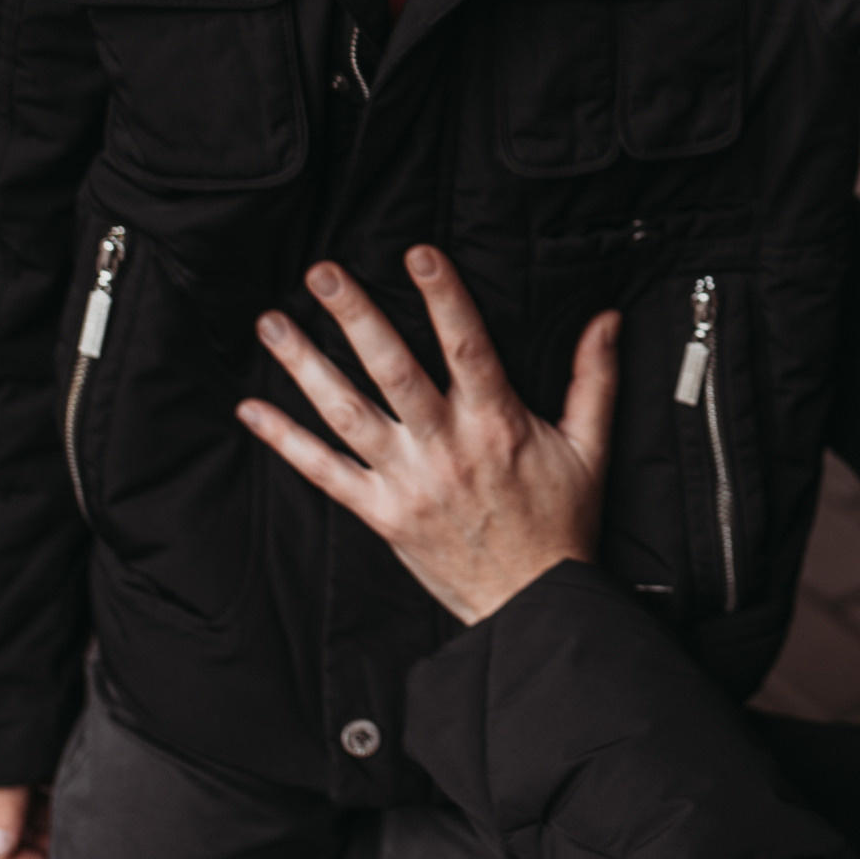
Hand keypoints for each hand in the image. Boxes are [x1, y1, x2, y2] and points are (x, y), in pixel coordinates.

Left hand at [237, 247, 619, 625]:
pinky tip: (253, 410)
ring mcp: (408, 483)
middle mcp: (447, 449)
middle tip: (322, 273)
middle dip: (356, 317)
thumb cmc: (562, 524)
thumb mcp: (592, 448)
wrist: (533, 604)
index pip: (469, 347)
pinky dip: (287, 442)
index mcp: (499, 425)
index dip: (445, 298)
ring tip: (274, 324)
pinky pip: (326, 474)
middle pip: (394, 371)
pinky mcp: (382, 515)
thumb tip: (605, 320)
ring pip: (349, 414)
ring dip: (306, 367)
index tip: (419, 254)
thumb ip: (595, 379)